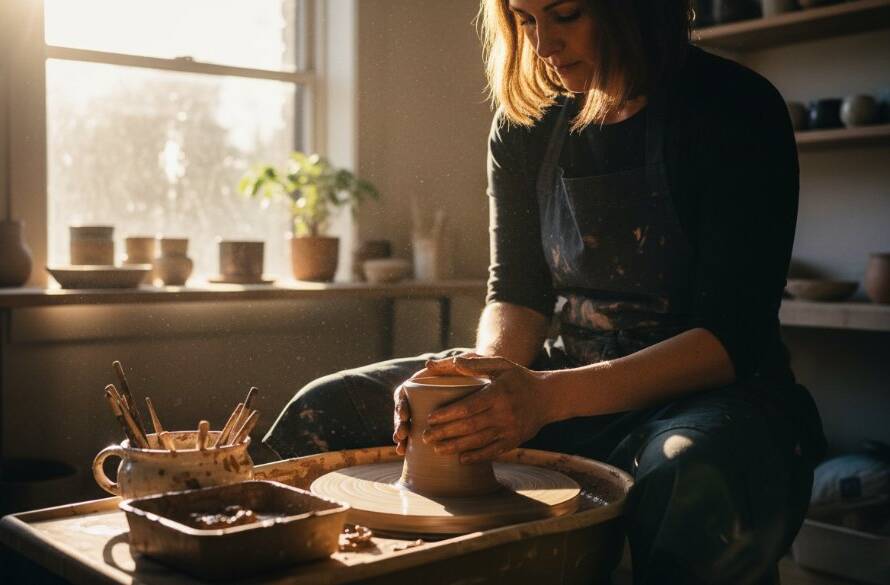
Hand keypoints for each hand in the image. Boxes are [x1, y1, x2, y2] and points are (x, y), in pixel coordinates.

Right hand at [391, 352, 483, 454]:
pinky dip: (410, 445)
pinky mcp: (435, 425)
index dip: (401, 405)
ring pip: (408, 426)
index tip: (405, 415)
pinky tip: (405, 453)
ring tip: (401, 448)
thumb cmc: (473, 371)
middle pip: (403, 413)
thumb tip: (428, 364)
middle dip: (399, 425)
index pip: (404, 394)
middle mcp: (420, 399)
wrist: (488, 381)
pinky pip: (418, 436)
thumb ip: (447, 364)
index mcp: (422, 384)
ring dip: (401, 438)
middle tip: (401, 435)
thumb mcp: (462, 364)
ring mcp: (426, 413)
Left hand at [421, 354, 548, 463]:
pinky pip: (492, 452)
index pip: (468, 407)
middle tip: (425, 436)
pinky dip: (476, 456)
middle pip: (469, 427)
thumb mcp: (501, 365)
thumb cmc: (519, 378)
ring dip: (455, 447)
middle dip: (445, 433)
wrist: (548, 397)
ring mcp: (510, 430)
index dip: (448, 414)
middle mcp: (504, 413)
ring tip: (436, 448)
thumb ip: (477, 363)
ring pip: (478, 442)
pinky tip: (461, 459)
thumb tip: (453, 362)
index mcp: (498, 394)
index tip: (430, 418)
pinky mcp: (514, 441)